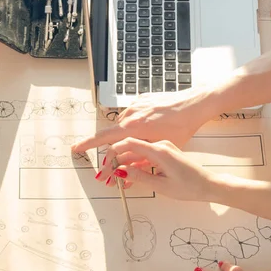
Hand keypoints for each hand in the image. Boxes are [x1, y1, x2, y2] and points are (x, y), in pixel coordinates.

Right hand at [71, 90, 205, 152]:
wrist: (195, 104)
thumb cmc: (182, 126)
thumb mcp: (159, 149)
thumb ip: (137, 160)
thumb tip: (122, 170)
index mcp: (132, 126)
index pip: (102, 137)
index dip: (87, 144)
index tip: (76, 149)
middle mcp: (130, 114)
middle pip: (113, 135)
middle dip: (112, 149)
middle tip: (115, 162)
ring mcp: (136, 105)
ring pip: (123, 126)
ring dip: (125, 138)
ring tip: (138, 147)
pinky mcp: (143, 100)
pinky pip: (133, 116)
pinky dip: (135, 126)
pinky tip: (149, 131)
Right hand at [95, 137, 216, 200]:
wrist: (210, 183)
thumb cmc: (191, 186)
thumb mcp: (163, 186)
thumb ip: (139, 177)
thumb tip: (120, 172)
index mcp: (158, 150)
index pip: (127, 144)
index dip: (110, 153)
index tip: (102, 165)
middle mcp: (159, 144)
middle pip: (129, 149)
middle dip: (114, 163)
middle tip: (105, 179)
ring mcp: (162, 146)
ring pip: (136, 152)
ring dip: (124, 165)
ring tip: (116, 181)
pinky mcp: (165, 150)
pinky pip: (145, 154)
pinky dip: (135, 164)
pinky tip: (130, 176)